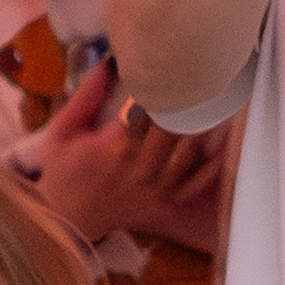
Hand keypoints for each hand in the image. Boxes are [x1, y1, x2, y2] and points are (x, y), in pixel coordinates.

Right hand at [26, 65, 226, 254]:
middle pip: (173, 130)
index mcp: (111, 147)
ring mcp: (154, 191)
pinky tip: (223, 142)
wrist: (65, 221)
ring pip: (189, 154)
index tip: (175, 69)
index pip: (148, 111)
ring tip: (216, 102)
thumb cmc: (61, 172)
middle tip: (201, 78)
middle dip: (186, 103)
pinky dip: (211, 164)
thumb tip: (108, 63)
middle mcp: (137, 170)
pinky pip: (195, 184)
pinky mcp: (164, 206)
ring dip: (203, 127)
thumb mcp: (62, 131)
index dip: (164, 88)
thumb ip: (86, 96)